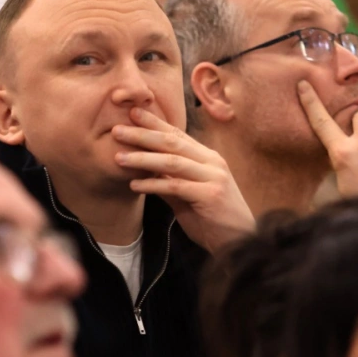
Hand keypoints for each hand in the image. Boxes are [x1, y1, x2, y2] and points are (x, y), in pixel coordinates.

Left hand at [113, 106, 255, 251]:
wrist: (240, 242)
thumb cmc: (212, 220)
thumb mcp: (187, 197)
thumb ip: (169, 180)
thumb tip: (144, 170)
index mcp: (208, 158)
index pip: (177, 135)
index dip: (154, 123)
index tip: (131, 113)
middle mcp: (212, 162)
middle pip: (173, 143)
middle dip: (143, 135)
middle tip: (117, 130)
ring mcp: (214, 177)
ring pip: (173, 162)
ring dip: (143, 158)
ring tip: (119, 158)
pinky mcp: (211, 196)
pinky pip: (176, 186)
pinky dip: (153, 184)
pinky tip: (135, 185)